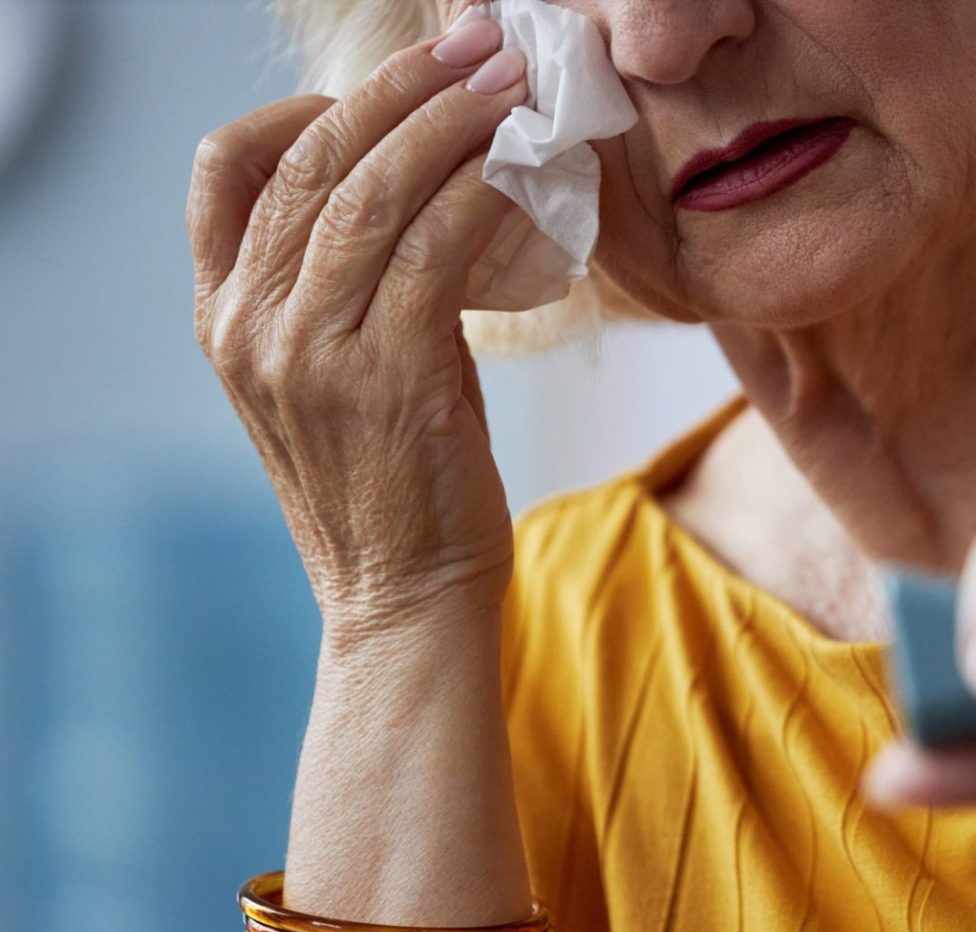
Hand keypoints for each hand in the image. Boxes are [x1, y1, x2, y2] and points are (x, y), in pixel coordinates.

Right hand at [186, 18, 529, 641]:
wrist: (406, 602)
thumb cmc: (392, 489)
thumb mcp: (338, 382)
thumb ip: (349, 294)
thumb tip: (432, 197)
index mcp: (224, 322)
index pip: (225, 174)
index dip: (301, 109)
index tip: (381, 89)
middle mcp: (249, 328)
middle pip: (310, 160)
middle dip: (400, 88)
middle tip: (476, 47)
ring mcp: (310, 351)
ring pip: (372, 192)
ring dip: (450, 123)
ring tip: (511, 86)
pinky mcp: (387, 376)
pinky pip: (437, 250)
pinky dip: (484, 197)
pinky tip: (522, 176)